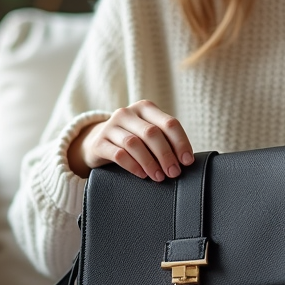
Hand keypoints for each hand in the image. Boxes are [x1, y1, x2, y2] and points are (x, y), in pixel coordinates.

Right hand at [67, 100, 193, 180]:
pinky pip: (118, 154)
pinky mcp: (99, 142)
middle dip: (166, 155)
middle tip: (173, 172)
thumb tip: (185, 160)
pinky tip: (142, 175)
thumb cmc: (131, 139)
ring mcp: (110, 126)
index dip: (181, 143)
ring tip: (159, 177)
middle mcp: (127, 113)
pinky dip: (133, 166)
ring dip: (150, 163)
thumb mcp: (147, 134)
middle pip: (152, 133)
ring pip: (134, 144)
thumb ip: (164, 139)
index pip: (169, 123)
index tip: (187, 161)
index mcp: (145, 108)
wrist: (97, 142)